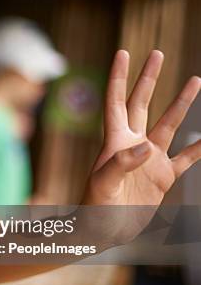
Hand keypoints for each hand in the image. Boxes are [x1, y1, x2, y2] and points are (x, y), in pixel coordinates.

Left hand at [82, 50, 199, 241]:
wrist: (104, 231)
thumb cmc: (95, 208)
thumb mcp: (103, 185)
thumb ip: (121, 164)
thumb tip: (146, 147)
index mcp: (114, 141)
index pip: (116, 102)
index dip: (118, 78)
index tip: (123, 52)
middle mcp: (133, 144)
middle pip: (141, 103)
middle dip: (148, 78)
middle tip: (156, 53)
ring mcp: (150, 159)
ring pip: (169, 123)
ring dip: (181, 103)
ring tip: (196, 79)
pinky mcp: (164, 176)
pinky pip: (188, 157)